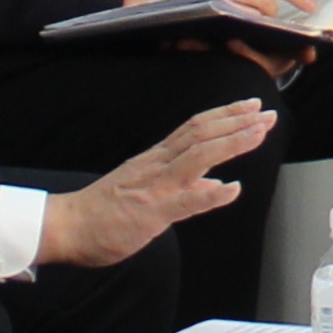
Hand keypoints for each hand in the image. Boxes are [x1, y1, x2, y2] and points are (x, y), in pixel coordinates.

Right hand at [39, 99, 275, 266]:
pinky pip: (184, 202)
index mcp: (156, 159)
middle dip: (237, 121)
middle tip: (266, 112)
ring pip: (197, 157)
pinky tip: (231, 189)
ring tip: (258, 133)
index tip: (251, 106)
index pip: (194, 128)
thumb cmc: (104, 211)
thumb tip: (213, 185)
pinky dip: (210, 195)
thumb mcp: (146, 189)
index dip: (225, 115)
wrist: (66, 226)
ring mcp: (154, 187)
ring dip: (231, 143)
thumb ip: (181, 186)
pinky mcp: (150, 213)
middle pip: (201, 133)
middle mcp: (157, 165)